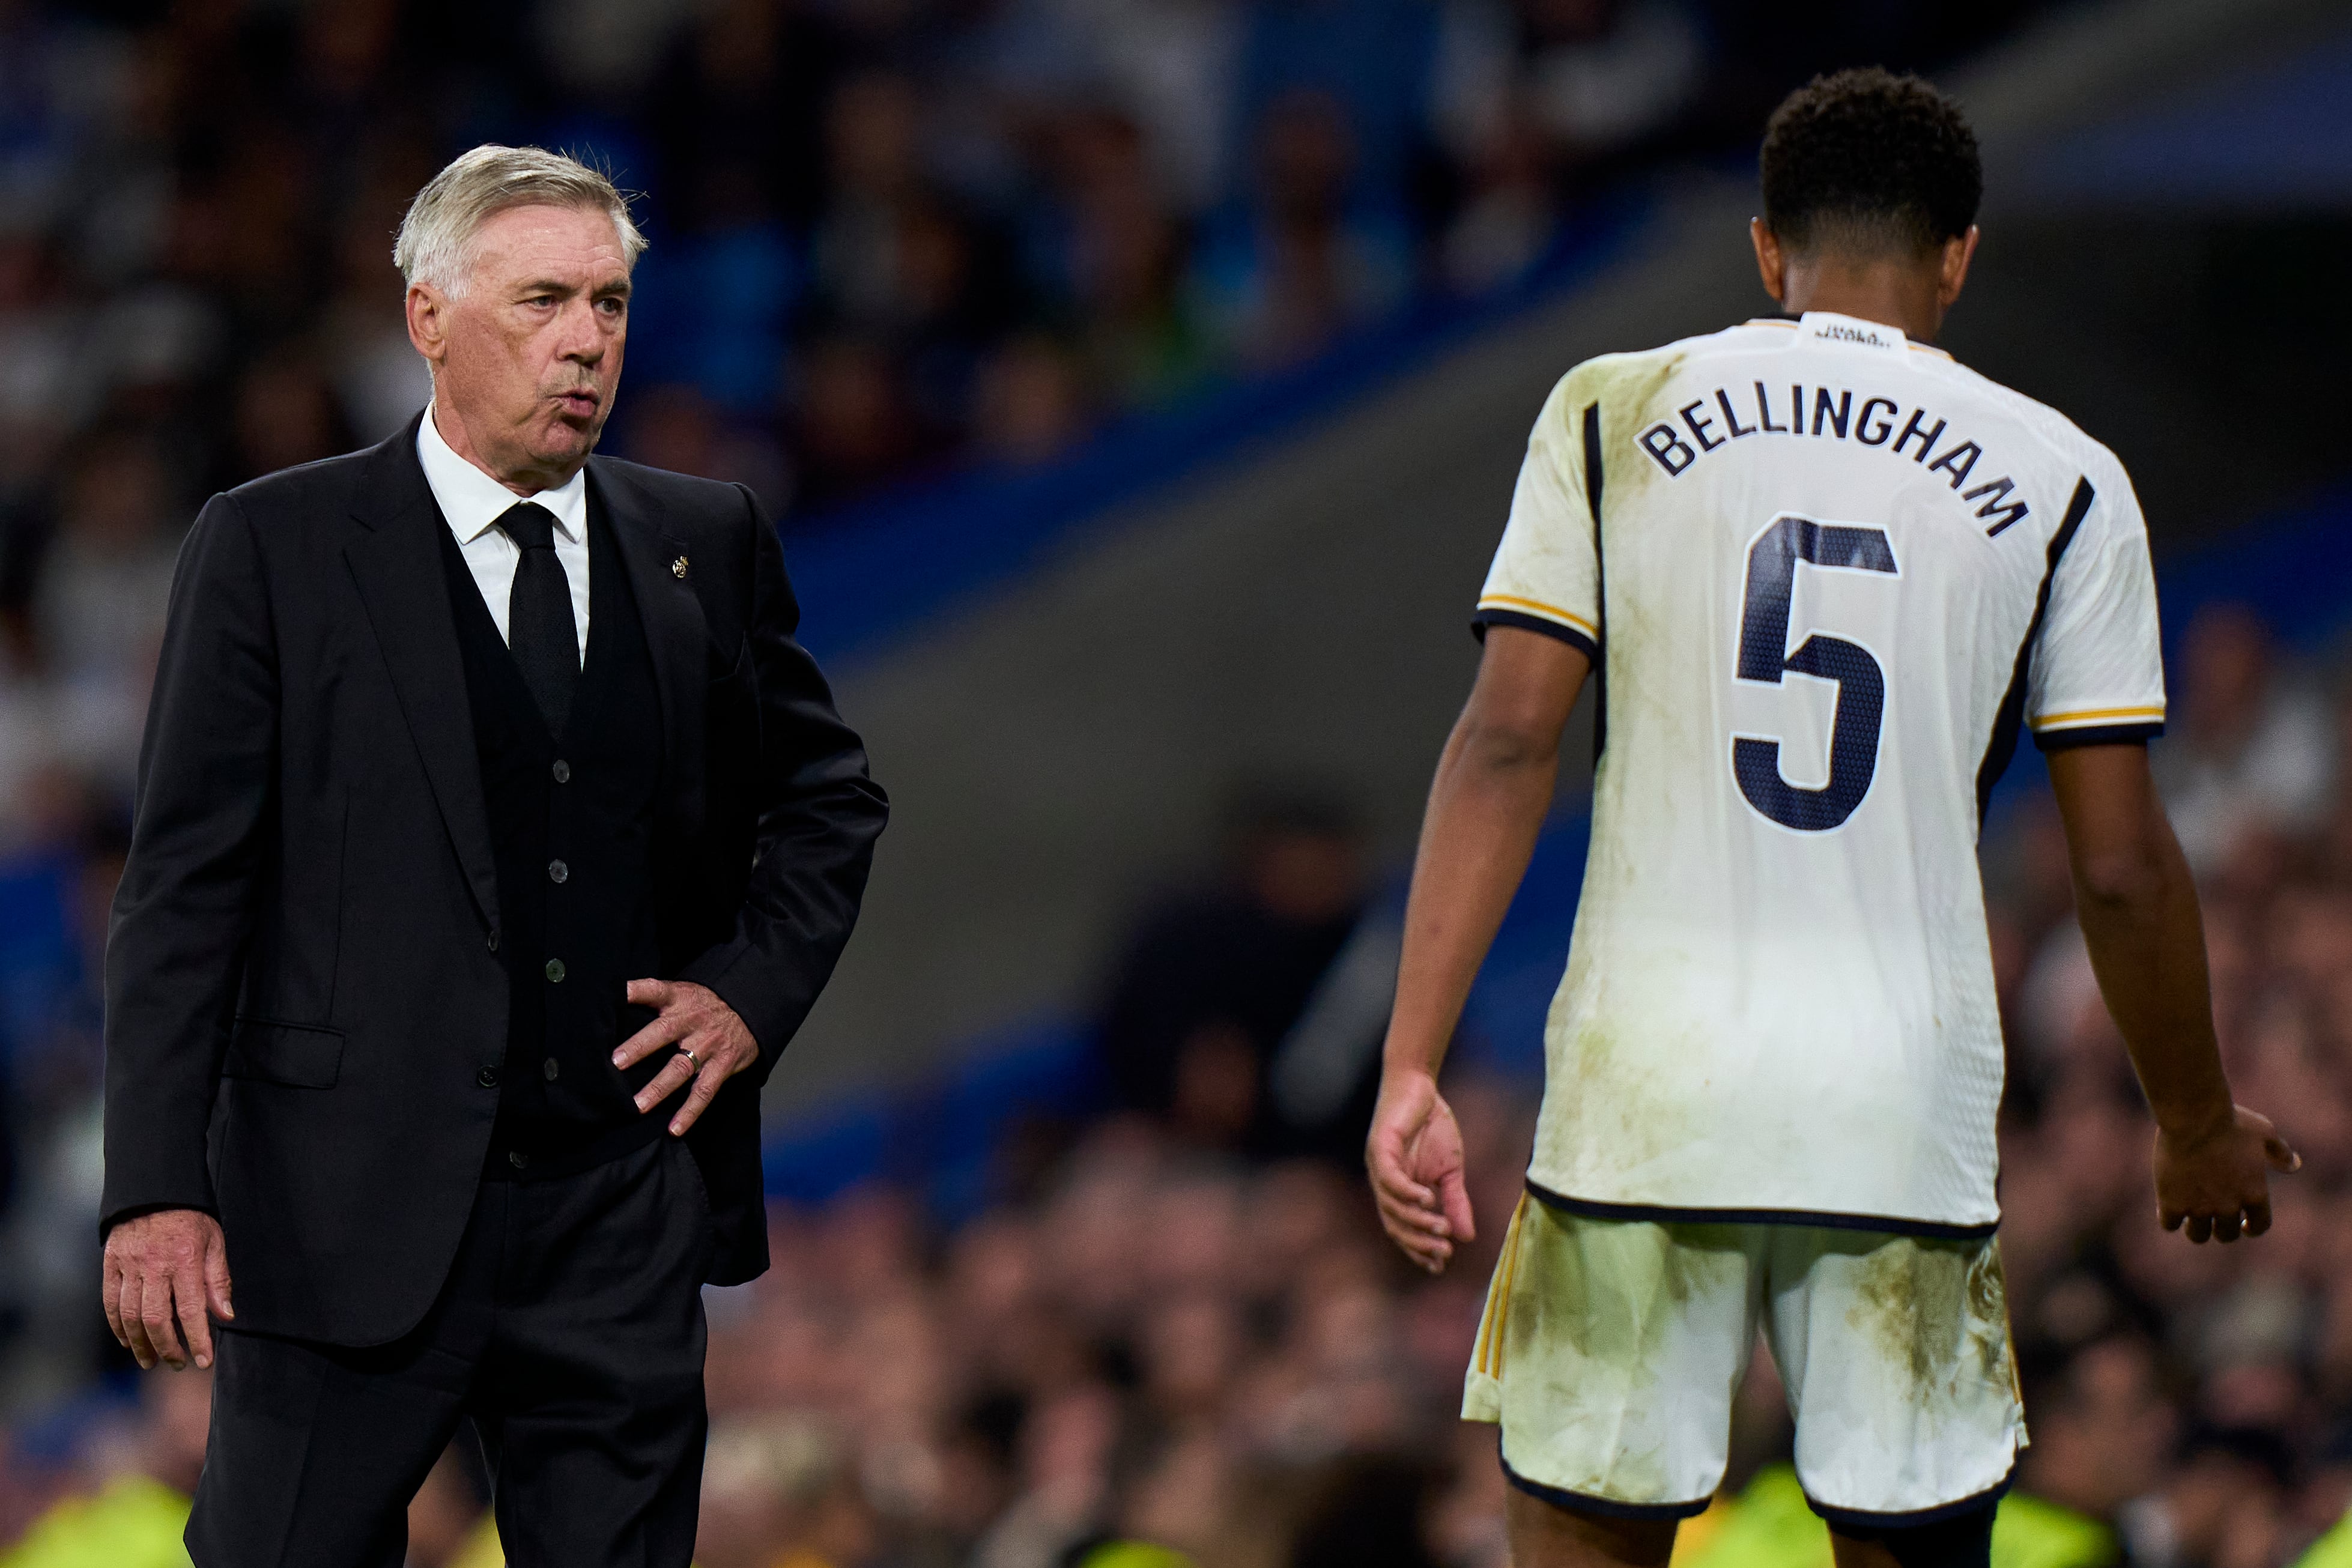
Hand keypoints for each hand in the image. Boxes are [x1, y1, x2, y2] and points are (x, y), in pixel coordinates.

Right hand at [102, 1208, 233, 1370]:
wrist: (154, 1190)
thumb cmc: (191, 1218)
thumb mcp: (215, 1242)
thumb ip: (219, 1280)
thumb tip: (225, 1315)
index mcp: (186, 1260)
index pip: (191, 1310)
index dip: (197, 1339)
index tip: (203, 1361)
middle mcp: (155, 1266)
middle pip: (156, 1319)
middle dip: (167, 1348)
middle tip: (176, 1364)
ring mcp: (130, 1266)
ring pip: (130, 1316)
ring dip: (140, 1344)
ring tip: (151, 1360)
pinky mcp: (111, 1265)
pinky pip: (111, 1303)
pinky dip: (117, 1326)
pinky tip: (127, 1341)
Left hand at [615, 979, 760, 1135]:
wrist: (749, 1007)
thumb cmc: (704, 1003)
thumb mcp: (682, 991)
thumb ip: (653, 997)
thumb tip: (611, 1003)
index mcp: (679, 998)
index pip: (655, 990)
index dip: (635, 991)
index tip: (615, 995)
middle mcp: (692, 1020)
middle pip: (664, 1032)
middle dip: (640, 1047)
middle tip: (616, 1062)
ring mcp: (708, 1044)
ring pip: (681, 1067)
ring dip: (659, 1087)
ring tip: (638, 1106)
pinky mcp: (722, 1065)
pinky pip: (705, 1091)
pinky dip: (690, 1111)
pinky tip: (675, 1129)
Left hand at [1367, 1069, 1475, 1273]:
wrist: (1420, 1087)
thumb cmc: (1432, 1127)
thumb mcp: (1450, 1171)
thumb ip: (1455, 1201)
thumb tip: (1468, 1237)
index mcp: (1397, 1193)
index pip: (1403, 1230)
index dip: (1419, 1249)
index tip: (1440, 1265)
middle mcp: (1383, 1184)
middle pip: (1395, 1224)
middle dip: (1418, 1242)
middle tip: (1443, 1252)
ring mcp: (1378, 1167)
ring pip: (1391, 1206)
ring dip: (1417, 1221)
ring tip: (1441, 1228)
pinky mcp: (1380, 1148)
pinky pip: (1390, 1178)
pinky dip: (1407, 1192)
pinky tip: (1427, 1199)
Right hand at [2155, 1104, 2298, 1242]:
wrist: (2194, 1117)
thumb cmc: (2231, 1121)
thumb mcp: (2264, 1132)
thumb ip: (2279, 1152)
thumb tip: (2294, 1165)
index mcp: (2255, 1193)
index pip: (2260, 1226)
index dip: (2252, 1228)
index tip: (2243, 1225)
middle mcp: (2229, 1206)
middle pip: (2226, 1235)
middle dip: (2221, 1228)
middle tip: (2211, 1216)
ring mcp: (2199, 1207)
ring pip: (2197, 1235)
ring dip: (2195, 1228)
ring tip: (2188, 1213)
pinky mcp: (2171, 1202)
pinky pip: (2168, 1224)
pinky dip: (2169, 1218)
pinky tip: (2167, 1205)